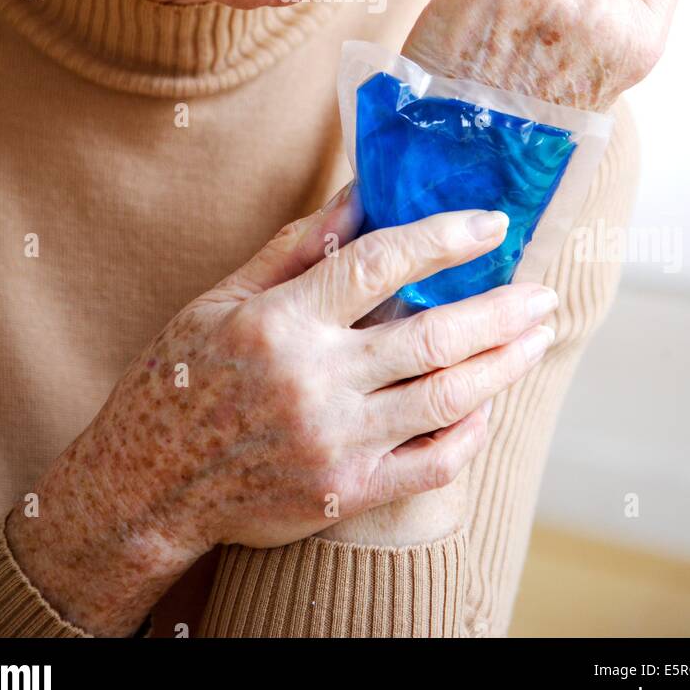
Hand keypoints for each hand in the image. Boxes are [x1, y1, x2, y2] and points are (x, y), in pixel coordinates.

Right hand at [6, 185, 557, 635]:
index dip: (443, 237)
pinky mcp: (344, 493)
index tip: (491, 222)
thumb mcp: (222, 298)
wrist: (147, 483)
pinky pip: (430, 464)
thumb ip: (295, 247)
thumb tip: (358, 196)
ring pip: (444, 397)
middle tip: (542, 289)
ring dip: (503, 363)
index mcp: (281, 321)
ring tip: (536, 335)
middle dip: (500, 308)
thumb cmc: (181, 378)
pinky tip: (488, 404)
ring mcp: (334, 442)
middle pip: (432, 335)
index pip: (380, 264)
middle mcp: (313, 381)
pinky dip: (469, 432)